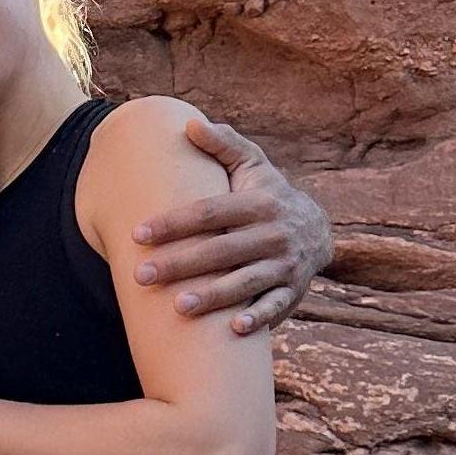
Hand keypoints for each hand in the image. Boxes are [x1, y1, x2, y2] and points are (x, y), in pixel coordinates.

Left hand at [132, 113, 332, 334]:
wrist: (317, 229)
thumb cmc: (268, 195)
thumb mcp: (253, 165)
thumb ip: (223, 144)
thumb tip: (190, 124)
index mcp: (259, 202)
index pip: (209, 212)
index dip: (174, 222)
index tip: (138, 233)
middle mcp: (274, 233)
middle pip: (221, 250)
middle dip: (180, 263)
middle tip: (141, 275)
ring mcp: (284, 264)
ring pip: (245, 281)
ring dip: (213, 295)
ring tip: (177, 307)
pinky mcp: (292, 290)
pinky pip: (275, 306)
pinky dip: (259, 318)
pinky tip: (234, 329)